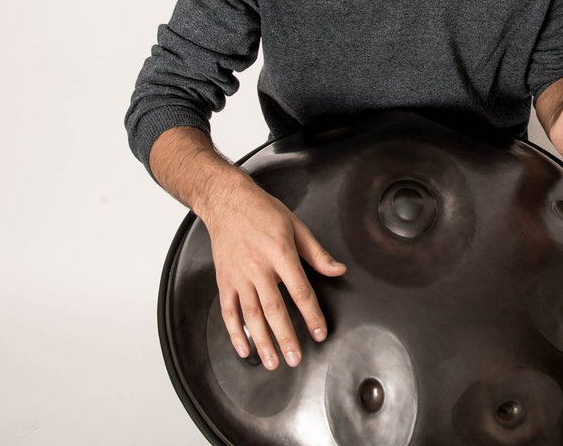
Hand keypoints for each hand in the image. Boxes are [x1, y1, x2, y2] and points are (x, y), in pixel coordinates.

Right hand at [199, 175, 346, 370]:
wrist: (227, 201)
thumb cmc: (262, 211)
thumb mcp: (296, 226)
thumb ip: (317, 253)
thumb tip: (338, 271)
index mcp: (280, 253)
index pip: (300, 290)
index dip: (311, 314)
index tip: (320, 332)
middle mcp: (258, 267)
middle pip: (274, 309)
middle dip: (286, 337)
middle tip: (295, 359)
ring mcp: (239, 275)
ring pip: (251, 315)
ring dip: (262, 341)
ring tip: (273, 361)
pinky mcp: (224, 280)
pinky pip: (229, 311)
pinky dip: (235, 332)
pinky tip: (245, 349)